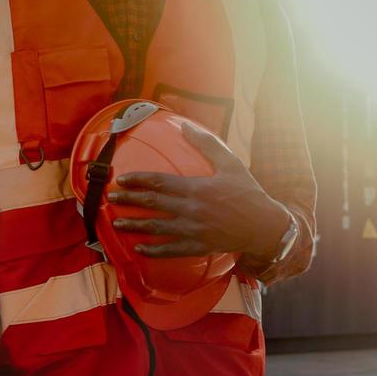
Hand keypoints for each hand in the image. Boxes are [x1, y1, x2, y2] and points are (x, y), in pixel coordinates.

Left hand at [110, 124, 289, 261]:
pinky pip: (170, 250)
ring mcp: (193, 230)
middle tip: (112, 197)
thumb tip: (186, 125)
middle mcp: (191, 209)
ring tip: (116, 222)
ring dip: (134, 225)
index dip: (137, 179)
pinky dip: (153, 250)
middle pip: (152, 203)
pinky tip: (139, 249)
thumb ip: (207, 144)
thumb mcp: (231, 164)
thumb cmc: (248, 193)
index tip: (121, 179)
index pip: (159, 181)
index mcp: (197, 188)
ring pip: (156, 227)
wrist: (264, 226)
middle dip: (129, 200)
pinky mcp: (198, 246)